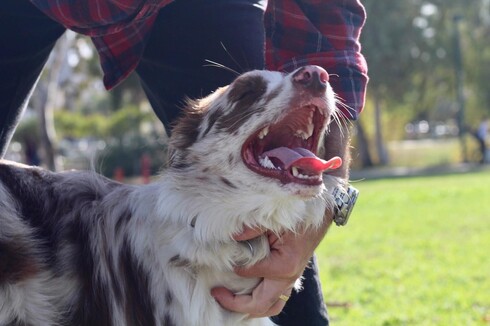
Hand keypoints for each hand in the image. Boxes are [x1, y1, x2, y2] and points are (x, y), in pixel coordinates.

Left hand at [211, 215, 332, 317]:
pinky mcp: (289, 279)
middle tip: (216, 293)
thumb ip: (252, 227)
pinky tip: (244, 294)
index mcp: (284, 265)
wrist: (319, 216)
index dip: (235, 266)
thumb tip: (232, 236)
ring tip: (228, 301)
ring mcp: (290, 281)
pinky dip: (259, 301)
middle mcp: (288, 278)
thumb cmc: (297, 216)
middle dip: (235, 303)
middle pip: (260, 304)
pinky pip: (275, 299)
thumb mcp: (273, 219)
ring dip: (248, 308)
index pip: (250, 273)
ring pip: (270, 307)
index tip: (226, 257)